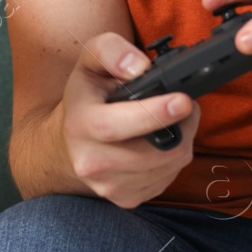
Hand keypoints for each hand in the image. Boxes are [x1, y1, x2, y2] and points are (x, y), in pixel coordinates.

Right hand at [59, 32, 201, 208]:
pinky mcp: (127, 199)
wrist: (67, 145)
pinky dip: (173, 159)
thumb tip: (139, 67)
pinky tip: (161, 143)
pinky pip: (167, 178)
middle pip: (155, 151)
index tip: (182, 101)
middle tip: (183, 103)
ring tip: (171, 120)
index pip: (116, 126)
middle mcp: (92, 162)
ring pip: (169, 165)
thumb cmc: (85, 99)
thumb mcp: (89, 63)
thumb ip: (111, 52)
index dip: (154, 114)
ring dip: (182, 140)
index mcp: (79, 124)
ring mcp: (109, 186)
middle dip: (181, 125)